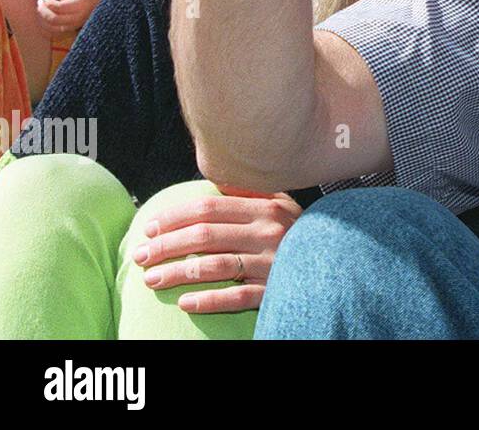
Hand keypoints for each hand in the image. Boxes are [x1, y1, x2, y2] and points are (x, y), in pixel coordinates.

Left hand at [36, 0, 99, 33]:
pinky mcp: (68, 31)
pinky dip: (44, 25)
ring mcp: (73, 26)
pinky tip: (43, 17)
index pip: (57, 7)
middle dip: (42, 10)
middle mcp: (76, 18)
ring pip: (51, 27)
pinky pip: (52, 32)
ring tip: (40, 9)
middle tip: (39, 2)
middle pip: (53, 18)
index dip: (47, 1)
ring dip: (41, 18)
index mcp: (78, 5)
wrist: (93, 7)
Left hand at [132, 191, 301, 313]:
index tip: (149, 227)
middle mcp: (268, 232)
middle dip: (165, 246)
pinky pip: (237, 297)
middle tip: (140, 255)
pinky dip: (209, 300)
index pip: (209, 208)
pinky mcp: (275, 290)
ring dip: (177, 273)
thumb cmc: (301, 232)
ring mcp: (272, 262)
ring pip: (214, 266)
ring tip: (151, 280)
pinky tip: (185, 302)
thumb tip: (218, 176)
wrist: (338, 261)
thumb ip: (252, 191)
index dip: (174, 217)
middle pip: (205, 236)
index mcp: (266, 208)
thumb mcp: (283, 205)